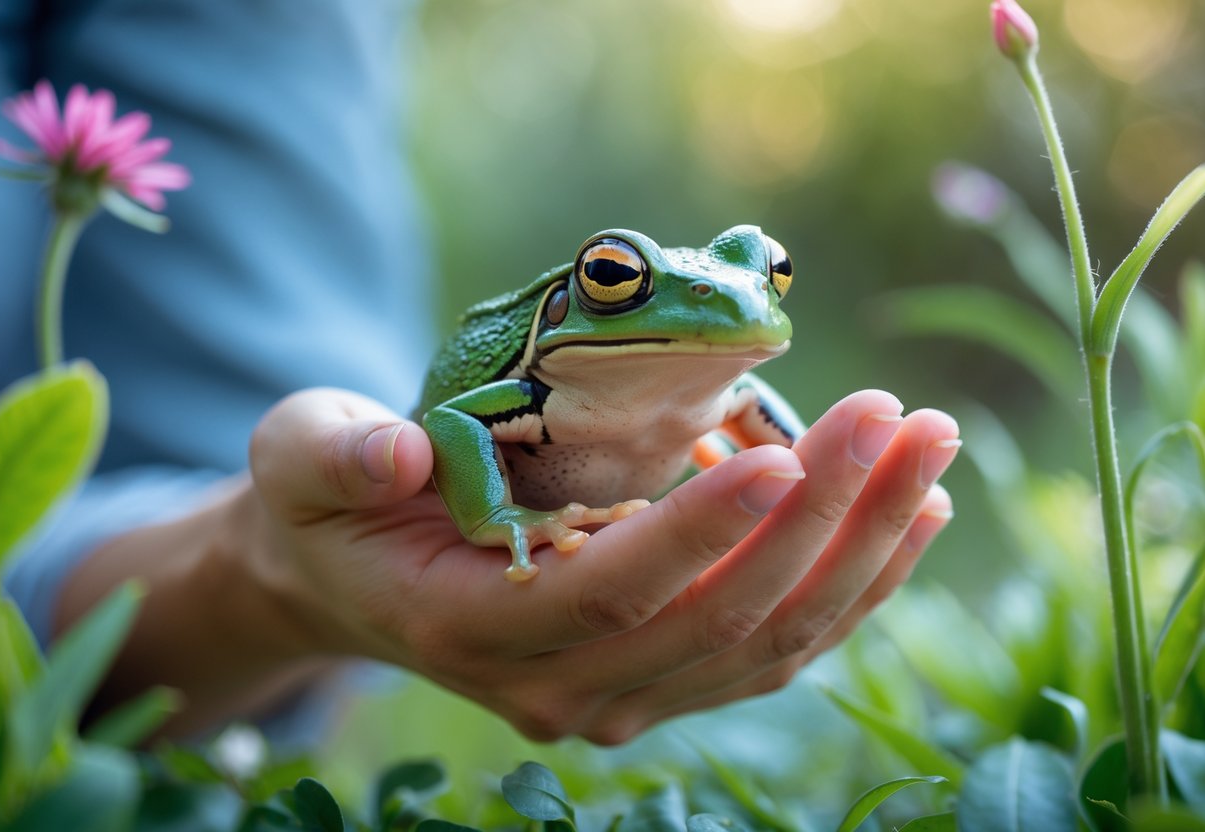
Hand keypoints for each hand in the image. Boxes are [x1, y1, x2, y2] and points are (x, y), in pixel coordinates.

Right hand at [243, 386, 957, 743]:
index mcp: (472, 631)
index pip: (607, 596)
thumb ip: (332, 455)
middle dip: (817, 521)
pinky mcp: (669, 677)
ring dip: (862, 547)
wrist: (368, 575)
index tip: (780, 449)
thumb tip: (391, 452)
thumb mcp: (302, 462)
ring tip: (929, 446)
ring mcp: (625, 696)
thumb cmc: (338, 508)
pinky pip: (781, 645)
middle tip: (893, 416)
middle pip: (715, 620)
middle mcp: (561, 688)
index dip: (695, 533)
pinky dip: (857, 583)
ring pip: (769, 642)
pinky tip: (916, 510)